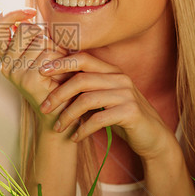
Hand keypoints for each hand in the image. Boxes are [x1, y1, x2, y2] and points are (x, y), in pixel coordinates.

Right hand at [0, 9, 69, 128]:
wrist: (63, 114)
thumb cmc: (58, 81)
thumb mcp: (43, 55)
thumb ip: (34, 37)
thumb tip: (30, 13)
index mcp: (6, 57)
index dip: (12, 13)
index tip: (32, 12)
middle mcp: (6, 64)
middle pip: (26, 29)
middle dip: (47, 35)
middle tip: (59, 52)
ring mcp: (15, 72)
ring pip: (40, 40)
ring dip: (59, 48)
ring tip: (64, 64)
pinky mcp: (29, 79)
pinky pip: (48, 53)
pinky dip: (63, 58)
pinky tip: (66, 71)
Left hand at [37, 52, 175, 161]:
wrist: (153, 137)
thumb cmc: (123, 117)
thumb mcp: (105, 98)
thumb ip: (88, 88)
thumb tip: (54, 83)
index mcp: (112, 71)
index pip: (83, 58)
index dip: (61, 63)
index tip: (41, 72)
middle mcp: (120, 79)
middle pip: (80, 80)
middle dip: (58, 94)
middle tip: (44, 108)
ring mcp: (126, 94)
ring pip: (86, 100)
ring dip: (68, 115)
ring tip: (58, 128)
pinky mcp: (130, 112)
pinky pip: (98, 119)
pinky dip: (83, 130)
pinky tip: (75, 137)